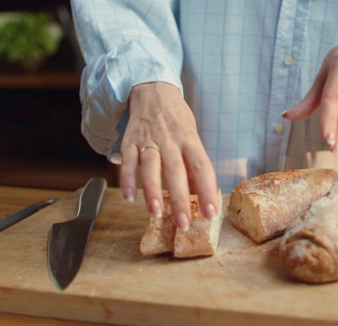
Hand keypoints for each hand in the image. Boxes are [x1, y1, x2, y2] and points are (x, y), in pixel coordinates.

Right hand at [120, 82, 218, 230]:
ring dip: (152, 191)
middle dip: (179, 199)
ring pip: (150, 166)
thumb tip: (202, 195)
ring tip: (156, 213)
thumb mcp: (192, 138)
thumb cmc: (177, 120)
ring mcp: (149, 139)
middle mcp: (170, 140)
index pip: (202, 167)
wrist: (153, 90)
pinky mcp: (130, 140)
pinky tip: (129, 197)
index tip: (211, 212)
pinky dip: (127, 179)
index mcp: (190, 140)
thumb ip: (194, 166)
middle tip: (183, 223)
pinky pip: (127, 161)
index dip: (208, 190)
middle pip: (176, 171)